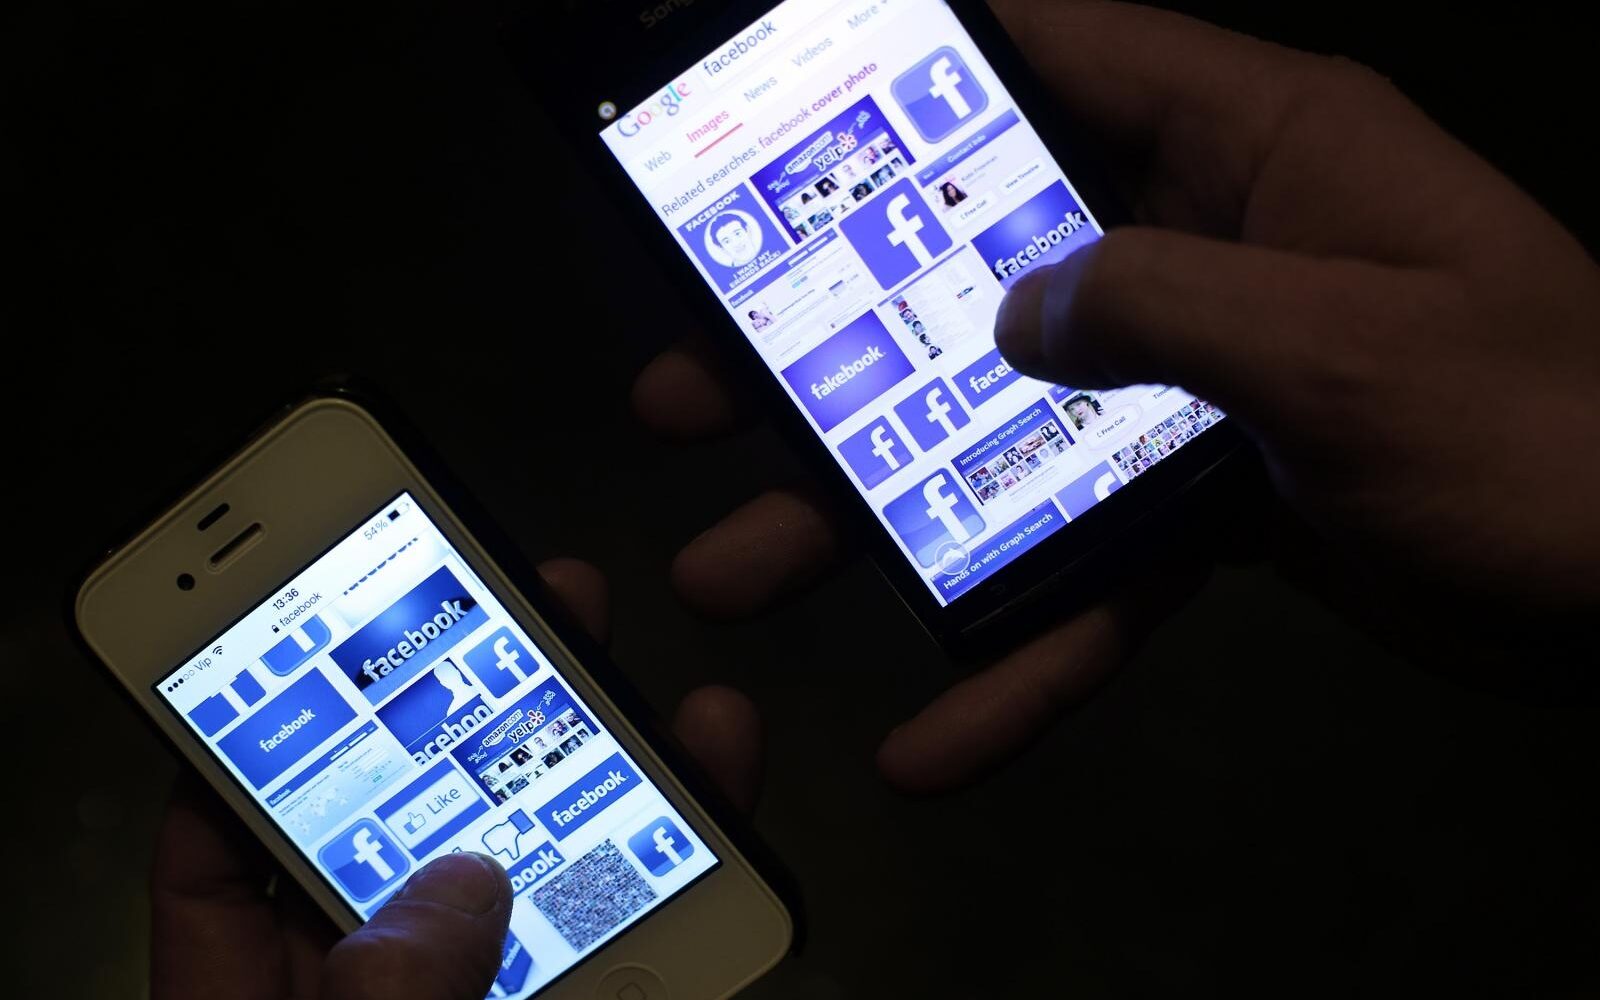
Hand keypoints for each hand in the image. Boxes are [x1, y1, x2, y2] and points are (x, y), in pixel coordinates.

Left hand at [150, 559, 761, 999]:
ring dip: (585, 739)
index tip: (266, 630)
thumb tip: (458, 886)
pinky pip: (658, 910)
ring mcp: (510, 997)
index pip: (221, 863)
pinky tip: (719, 758)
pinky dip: (694, 835)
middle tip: (470, 577)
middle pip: (401, 824)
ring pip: (548, 856)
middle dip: (441, 695)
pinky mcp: (624, 999)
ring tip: (595, 630)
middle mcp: (391, 997)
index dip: (236, 743)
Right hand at [633, 0, 1597, 790]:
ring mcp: (1204, 387)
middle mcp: (1212, 252)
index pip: (1068, 58)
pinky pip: (1093, 568)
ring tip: (742, 566)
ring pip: (1010, 437)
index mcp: (1258, 154)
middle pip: (985, 272)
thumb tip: (1008, 318)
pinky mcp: (1216, 504)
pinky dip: (1023, 650)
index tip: (787, 94)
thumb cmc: (1541, 432)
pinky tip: (938, 736)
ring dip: (880, 513)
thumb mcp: (1348, 344)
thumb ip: (1164, 306)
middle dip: (834, 338)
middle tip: (694, 384)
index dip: (927, 58)